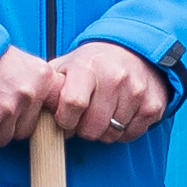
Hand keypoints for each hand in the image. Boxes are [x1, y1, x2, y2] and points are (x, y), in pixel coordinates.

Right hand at [0, 45, 53, 148]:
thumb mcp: (24, 62)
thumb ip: (38, 84)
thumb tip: (51, 107)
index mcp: (43, 78)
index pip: (54, 112)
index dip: (38, 116)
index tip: (30, 116)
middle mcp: (29, 95)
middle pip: (26, 129)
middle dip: (10, 123)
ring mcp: (7, 110)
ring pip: (4, 137)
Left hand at [46, 40, 170, 145]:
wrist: (136, 52)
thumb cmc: (94, 64)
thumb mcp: (67, 65)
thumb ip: (50, 85)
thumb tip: (32, 108)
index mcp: (88, 67)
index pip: (73, 103)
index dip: (65, 119)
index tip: (66, 119)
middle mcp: (115, 78)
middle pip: (92, 127)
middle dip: (84, 130)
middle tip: (84, 120)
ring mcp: (137, 92)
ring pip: (112, 134)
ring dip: (104, 131)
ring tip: (103, 115)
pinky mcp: (153, 105)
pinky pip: (132, 134)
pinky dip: (123, 132)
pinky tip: (120, 116)